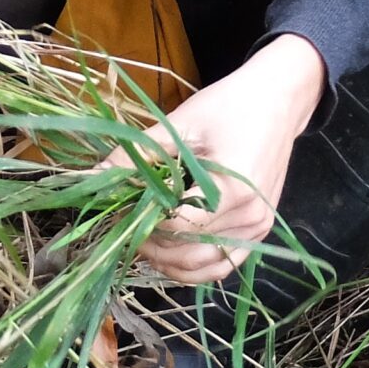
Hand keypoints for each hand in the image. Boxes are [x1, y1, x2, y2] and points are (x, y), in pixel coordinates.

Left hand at [117, 34, 327, 284]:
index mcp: (234, 188)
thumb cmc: (230, 105)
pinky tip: (169, 250)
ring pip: (202, 267)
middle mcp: (250, 216)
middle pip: (186, 252)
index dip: (140, 222)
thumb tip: (90, 178)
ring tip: (142, 238)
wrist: (278, 100)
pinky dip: (192, 265)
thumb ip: (135, 156)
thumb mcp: (180, 124)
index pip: (175, 225)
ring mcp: (258, 228)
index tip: (118, 209)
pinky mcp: (259, 232)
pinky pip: (221, 265)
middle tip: (124, 224)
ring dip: (167, 261)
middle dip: (148, 244)